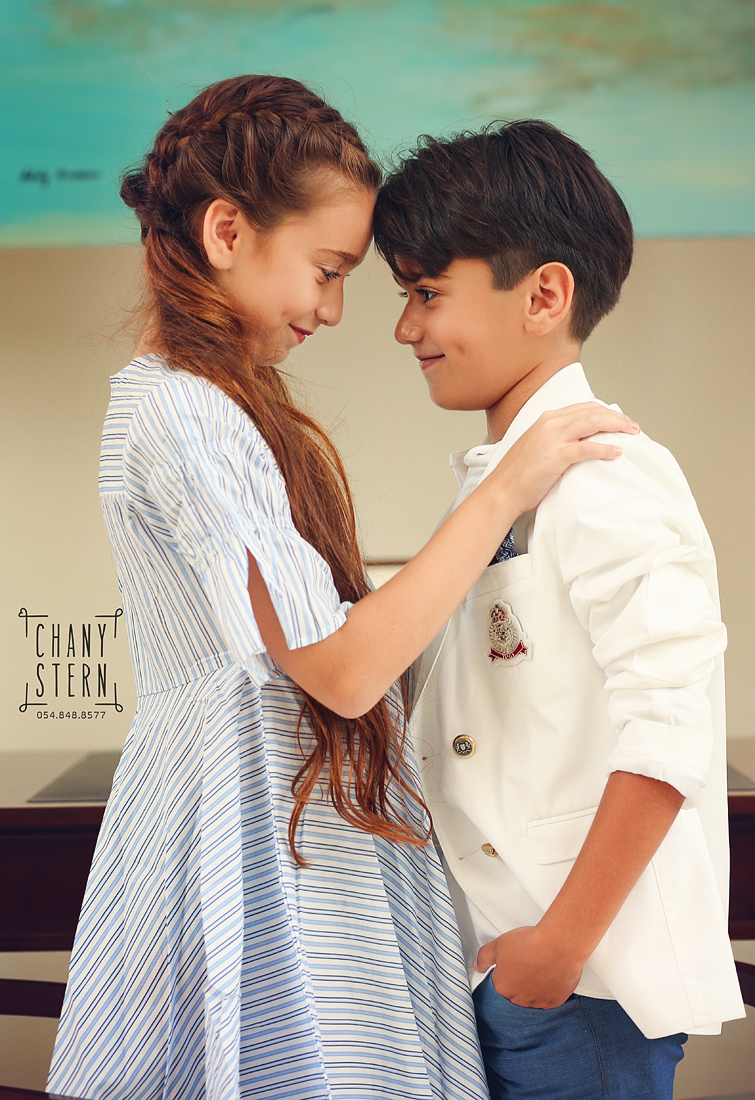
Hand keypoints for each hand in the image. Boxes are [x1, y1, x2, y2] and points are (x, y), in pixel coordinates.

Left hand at [473, 925, 582, 1008]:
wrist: (558, 945)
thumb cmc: (529, 943)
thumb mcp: (498, 944)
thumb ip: (484, 956)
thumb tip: (477, 965)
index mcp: (503, 987)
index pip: (500, 983)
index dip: (507, 971)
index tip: (515, 961)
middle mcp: (519, 999)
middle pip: (516, 993)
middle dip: (520, 981)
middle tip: (528, 962)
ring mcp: (538, 1002)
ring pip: (533, 997)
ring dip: (535, 987)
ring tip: (541, 967)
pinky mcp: (555, 1001)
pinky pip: (549, 999)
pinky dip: (550, 989)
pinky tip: (552, 975)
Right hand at [493, 403, 638, 517]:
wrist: (501, 491)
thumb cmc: (518, 475)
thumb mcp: (536, 447)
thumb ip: (555, 439)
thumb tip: (578, 442)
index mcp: (546, 420)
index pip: (583, 408)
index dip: (605, 412)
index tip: (619, 420)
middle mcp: (550, 424)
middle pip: (592, 411)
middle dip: (616, 417)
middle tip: (633, 427)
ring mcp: (553, 439)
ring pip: (592, 423)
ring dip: (616, 426)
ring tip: (631, 434)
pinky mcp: (556, 457)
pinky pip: (586, 448)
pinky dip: (604, 448)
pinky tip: (616, 452)